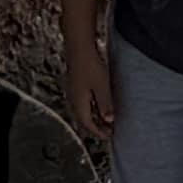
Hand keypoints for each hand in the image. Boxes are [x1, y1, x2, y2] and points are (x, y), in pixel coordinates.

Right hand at [66, 23, 120, 147]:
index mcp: (79, 102)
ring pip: (82, 110)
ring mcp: (73, 90)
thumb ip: (105, 104)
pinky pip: (82, 101)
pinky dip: (91, 107)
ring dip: (93, 117)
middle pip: (83, 118)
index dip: (98, 131)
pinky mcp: (75, 83)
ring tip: (104, 118)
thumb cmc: (90, 65)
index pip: (87, 123)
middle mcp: (73, 98)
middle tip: (107, 130)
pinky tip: (98, 102)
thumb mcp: (102, 86)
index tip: (108, 136)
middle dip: (95, 126)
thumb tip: (109, 120)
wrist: (79, 46)